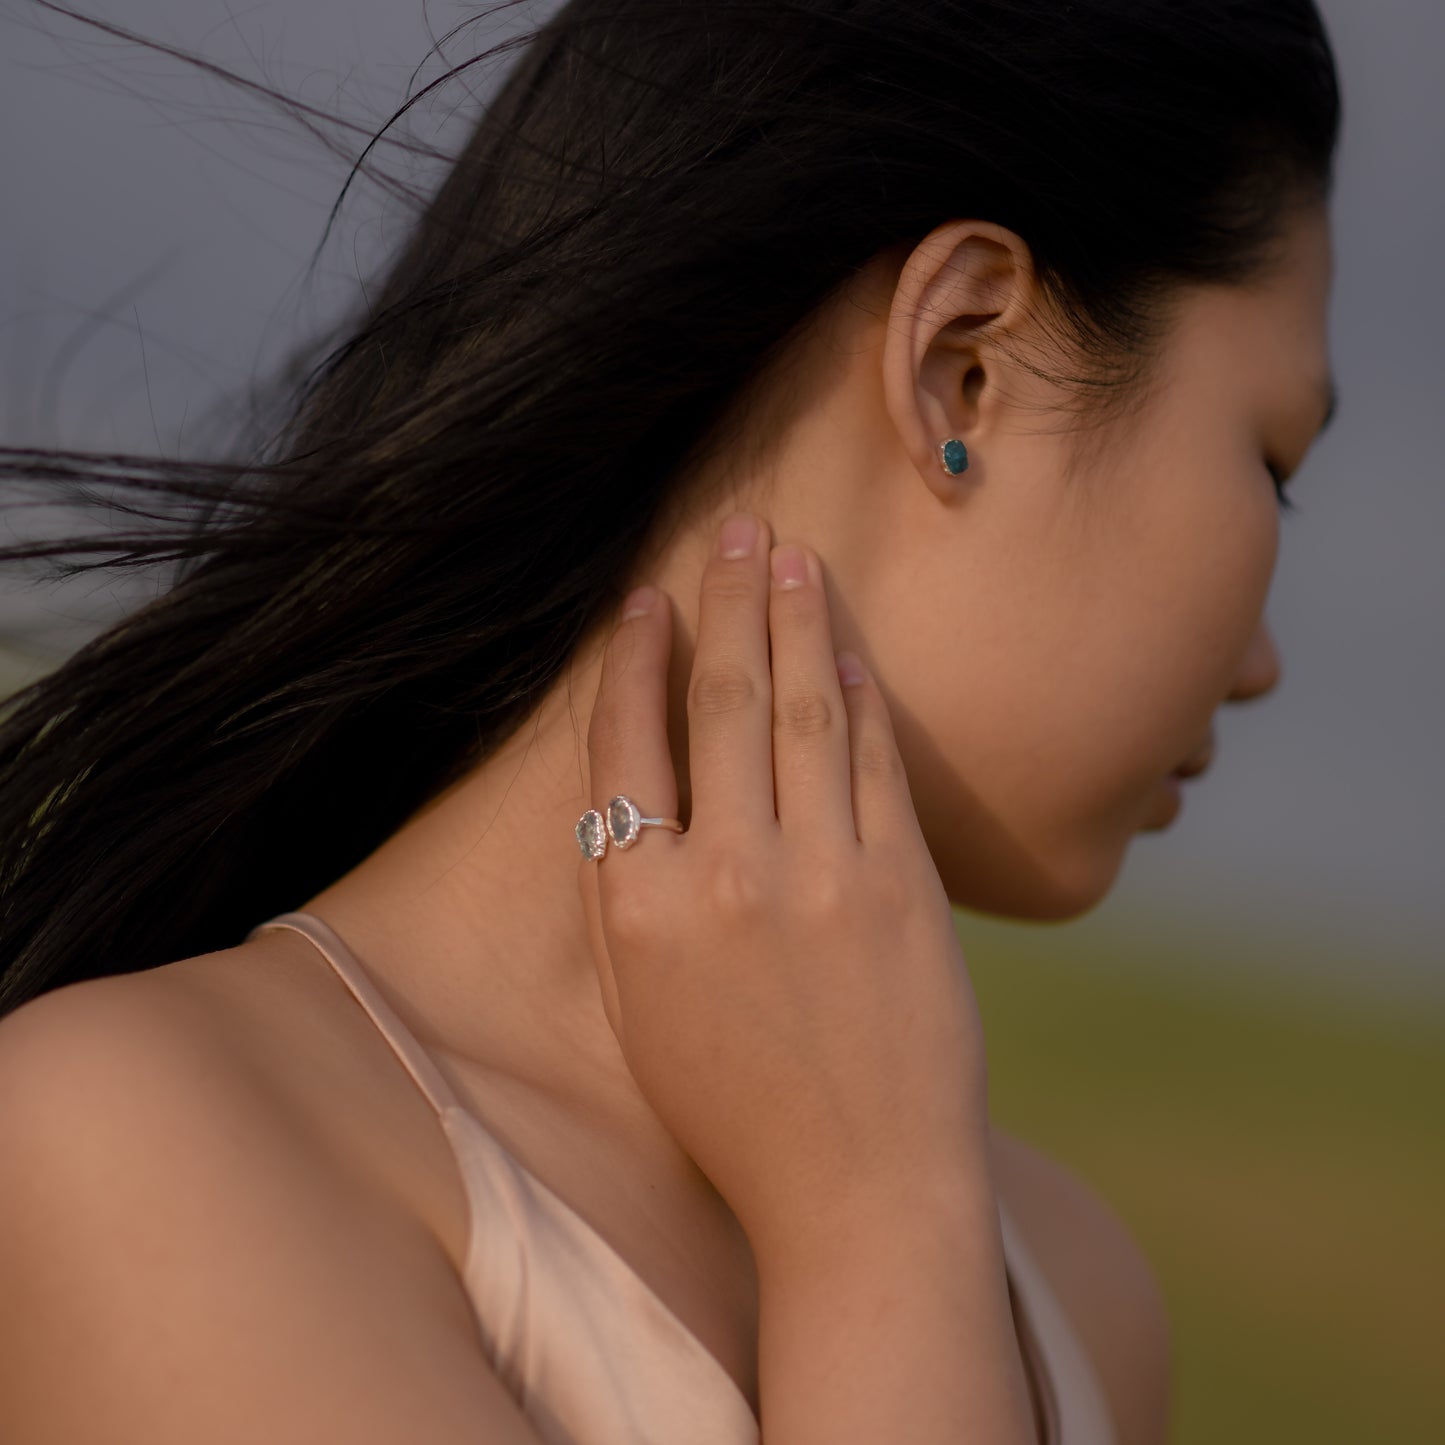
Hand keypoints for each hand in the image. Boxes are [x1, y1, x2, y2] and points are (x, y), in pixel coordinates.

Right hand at [577, 511, 990, 1254]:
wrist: (858, 1191)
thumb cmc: (734, 1109)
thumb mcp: (642, 1008)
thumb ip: (632, 892)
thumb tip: (639, 784)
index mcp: (642, 910)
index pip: (628, 747)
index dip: (636, 661)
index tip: (646, 601)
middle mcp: (726, 876)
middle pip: (722, 704)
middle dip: (729, 604)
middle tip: (740, 531)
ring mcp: (822, 875)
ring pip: (803, 712)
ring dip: (798, 624)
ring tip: (793, 558)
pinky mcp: (903, 886)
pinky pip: (875, 764)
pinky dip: (860, 700)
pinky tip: (849, 654)